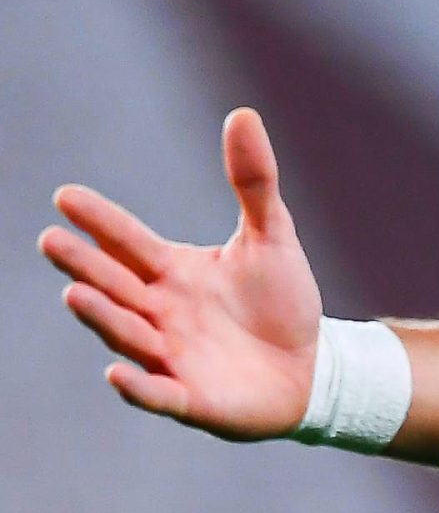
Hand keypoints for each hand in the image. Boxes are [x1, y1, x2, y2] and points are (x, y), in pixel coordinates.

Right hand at [38, 108, 322, 439]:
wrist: (312, 368)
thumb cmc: (281, 303)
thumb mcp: (272, 237)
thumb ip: (253, 182)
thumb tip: (243, 114)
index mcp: (172, 272)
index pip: (128, 241)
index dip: (100, 221)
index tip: (66, 196)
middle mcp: (160, 311)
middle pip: (115, 285)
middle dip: (84, 266)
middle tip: (51, 240)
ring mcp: (171, 355)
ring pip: (127, 334)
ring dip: (102, 317)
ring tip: (75, 294)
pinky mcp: (192, 398)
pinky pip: (158, 393)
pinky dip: (138, 386)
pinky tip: (117, 374)